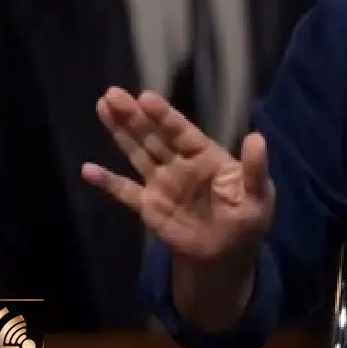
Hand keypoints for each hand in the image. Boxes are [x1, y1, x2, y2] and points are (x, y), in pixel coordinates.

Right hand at [81, 88, 273, 264]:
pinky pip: (125, 192)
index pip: (182, 131)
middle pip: (154, 135)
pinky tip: (87, 169)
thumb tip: (257, 137)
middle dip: (133, 115)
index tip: (145, 97)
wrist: (227, 255)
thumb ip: (254, 169)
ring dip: (120, 132)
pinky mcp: (148, 207)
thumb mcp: (259, 196)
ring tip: (102, 107)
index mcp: (206, 156)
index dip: (164, 115)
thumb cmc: (247, 220)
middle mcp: (180, 163)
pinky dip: (107, 181)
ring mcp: (162, 183)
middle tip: (112, 93)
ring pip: (137, 153)